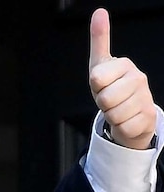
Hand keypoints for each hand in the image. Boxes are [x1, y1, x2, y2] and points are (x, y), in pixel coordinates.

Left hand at [89, 8, 156, 149]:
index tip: (102, 84)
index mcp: (125, 65)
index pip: (97, 78)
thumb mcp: (100, 65)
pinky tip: (126, 119)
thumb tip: (99, 12)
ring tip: (117, 109)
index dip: (95, 86)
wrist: (129, 113)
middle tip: (109, 100)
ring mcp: (145, 98)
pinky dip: (120, 127)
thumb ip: (100, 39)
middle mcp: (138, 79)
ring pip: (113, 114)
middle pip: (104, 98)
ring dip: (111, 116)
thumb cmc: (111, 87)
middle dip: (102, 103)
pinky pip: (122, 126)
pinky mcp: (147, 117)